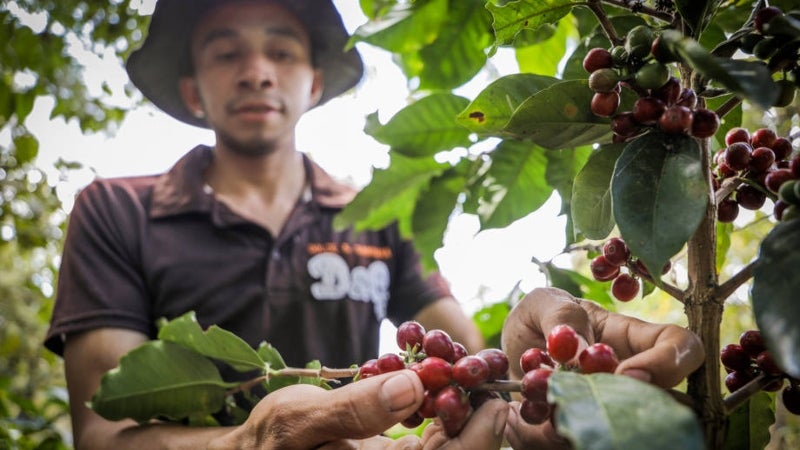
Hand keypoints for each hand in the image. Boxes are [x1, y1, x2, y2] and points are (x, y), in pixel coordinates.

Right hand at [209, 369, 508, 449]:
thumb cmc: (270, 440)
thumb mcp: (301, 419)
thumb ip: (354, 409)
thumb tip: (411, 388)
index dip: (479, 439)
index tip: (497, 402)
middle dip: (480, 418)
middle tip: (495, 376)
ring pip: (448, 444)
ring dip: (465, 408)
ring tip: (477, 371)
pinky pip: (432, 435)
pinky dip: (443, 406)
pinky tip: (445, 380)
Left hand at [500, 287, 704, 448]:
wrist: (511, 352)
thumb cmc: (540, 319)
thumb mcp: (545, 304)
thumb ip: (562, 319)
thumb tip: (581, 351)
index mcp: (632, 338)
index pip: (681, 346)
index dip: (668, 363)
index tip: (627, 373)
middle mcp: (632, 377)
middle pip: (664, 401)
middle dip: (623, 406)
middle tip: (581, 400)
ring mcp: (611, 408)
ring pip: (622, 431)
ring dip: (581, 425)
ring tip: (543, 409)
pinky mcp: (585, 431)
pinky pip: (575, 444)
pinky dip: (547, 436)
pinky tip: (526, 419)